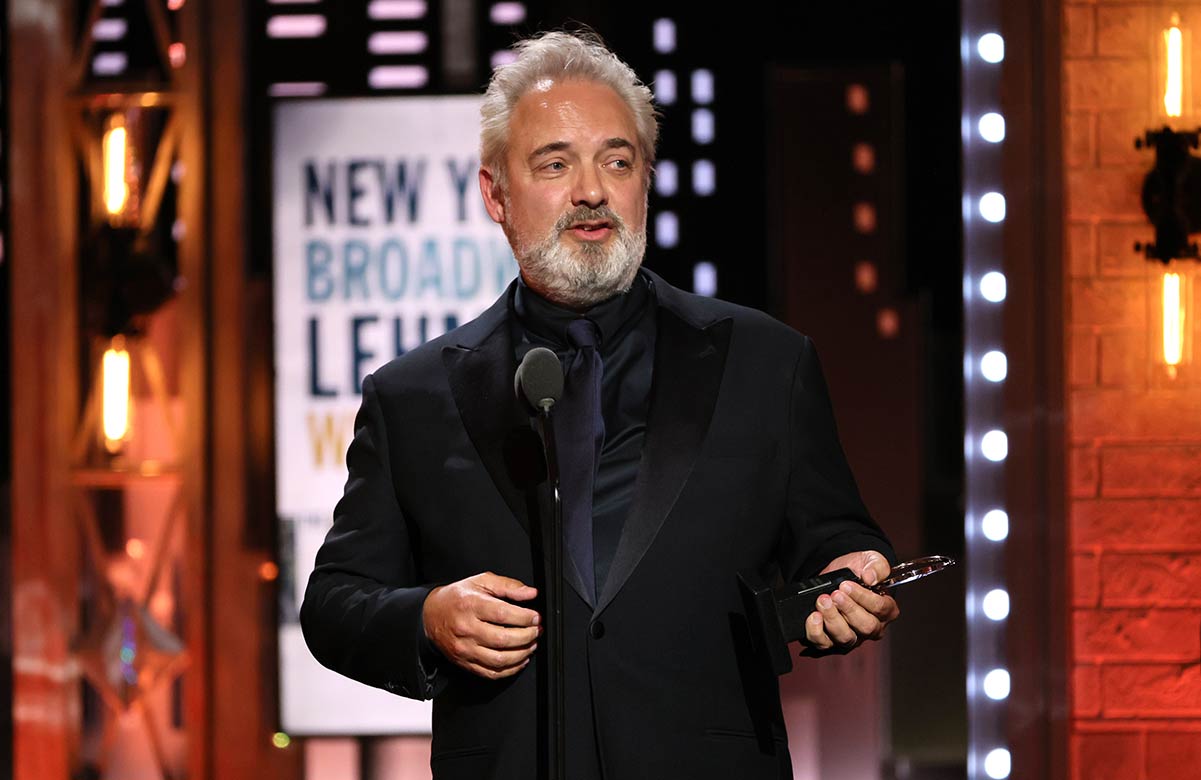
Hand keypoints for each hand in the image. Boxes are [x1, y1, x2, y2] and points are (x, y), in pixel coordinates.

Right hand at [422, 572, 540, 679]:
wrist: (430, 616)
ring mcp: (465, 649)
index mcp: (470, 605)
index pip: (503, 614)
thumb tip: (531, 593)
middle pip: (503, 639)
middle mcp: (466, 629)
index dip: (525, 617)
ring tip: (531, 644)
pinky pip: (491, 673)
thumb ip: (508, 586)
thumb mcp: (481, 582)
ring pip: (499, 660)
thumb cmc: (458, 598)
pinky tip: (520, 660)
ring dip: (522, 654)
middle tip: (536, 631)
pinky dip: (511, 669)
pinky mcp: (465, 663)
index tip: (535, 617)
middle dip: (527, 636)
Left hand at [804, 550, 899, 652]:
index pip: (881, 609)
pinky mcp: (830, 642)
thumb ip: (877, 566)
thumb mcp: (871, 560)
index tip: (847, 585)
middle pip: (866, 627)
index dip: (864, 597)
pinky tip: (814, 616)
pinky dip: (816, 631)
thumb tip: (871, 577)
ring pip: (846, 638)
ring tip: (823, 601)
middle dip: (848, 609)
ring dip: (832, 618)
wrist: (834, 576)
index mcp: (886, 611)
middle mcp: (871, 629)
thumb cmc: (857, 571)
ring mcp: (851, 637)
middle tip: (835, 594)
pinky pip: (823, 644)